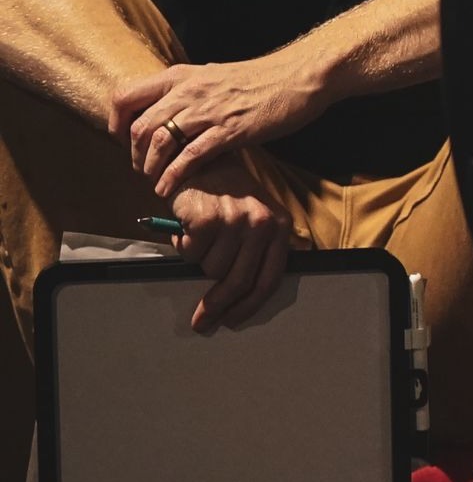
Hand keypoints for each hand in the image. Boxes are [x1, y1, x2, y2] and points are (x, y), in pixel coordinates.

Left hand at [111, 46, 333, 198]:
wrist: (300, 76)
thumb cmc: (263, 79)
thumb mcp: (215, 76)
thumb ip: (191, 92)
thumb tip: (172, 111)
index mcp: (182, 76)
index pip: (126, 96)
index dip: (117, 123)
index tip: (126, 141)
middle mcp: (189, 91)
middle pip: (138, 126)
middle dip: (134, 155)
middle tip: (143, 169)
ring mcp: (209, 111)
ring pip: (158, 142)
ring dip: (151, 168)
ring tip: (156, 181)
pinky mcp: (230, 131)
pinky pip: (189, 157)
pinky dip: (174, 176)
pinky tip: (170, 188)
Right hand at [167, 155, 300, 331]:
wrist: (204, 160)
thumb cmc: (227, 196)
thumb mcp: (253, 219)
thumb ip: (253, 252)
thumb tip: (235, 299)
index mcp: (279, 226)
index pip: (269, 278)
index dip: (250, 305)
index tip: (232, 321)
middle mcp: (262, 223)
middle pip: (239, 280)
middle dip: (218, 304)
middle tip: (202, 319)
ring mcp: (236, 220)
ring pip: (210, 268)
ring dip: (199, 260)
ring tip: (201, 237)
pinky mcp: (208, 218)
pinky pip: (190, 253)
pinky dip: (183, 245)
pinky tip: (187, 227)